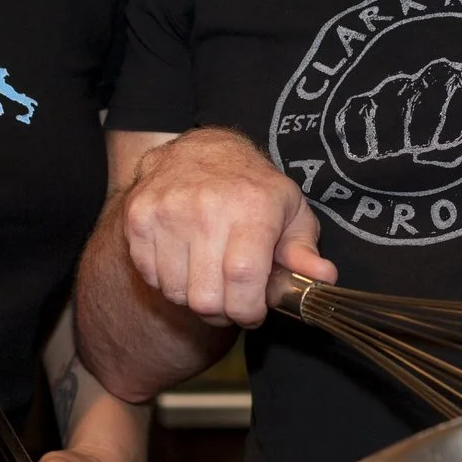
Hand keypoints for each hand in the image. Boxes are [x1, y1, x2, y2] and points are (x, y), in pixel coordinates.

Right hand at [119, 128, 334, 328]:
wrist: (199, 149)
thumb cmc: (252, 189)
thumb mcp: (290, 212)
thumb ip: (304, 251)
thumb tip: (323, 279)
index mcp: (252, 207)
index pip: (243, 280)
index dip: (249, 310)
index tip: (253, 312)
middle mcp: (206, 207)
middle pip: (206, 297)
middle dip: (222, 311)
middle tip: (231, 298)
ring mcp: (166, 211)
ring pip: (176, 293)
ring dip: (194, 296)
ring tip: (208, 276)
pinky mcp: (138, 216)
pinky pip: (150, 277)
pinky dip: (167, 281)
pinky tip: (185, 261)